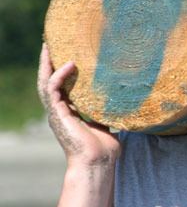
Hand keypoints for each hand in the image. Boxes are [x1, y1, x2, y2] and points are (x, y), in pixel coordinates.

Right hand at [38, 44, 119, 166]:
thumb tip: (121, 101)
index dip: (61, 71)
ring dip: (47, 64)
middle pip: (49, 81)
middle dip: (49, 63)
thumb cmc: (105, 149)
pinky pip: (53, 89)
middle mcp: (60, 111)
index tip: (67, 54)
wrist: (98, 163)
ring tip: (51, 46)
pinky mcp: (57, 114)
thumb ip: (106, 112)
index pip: (61, 87)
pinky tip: (69, 64)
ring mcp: (56, 112)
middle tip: (52, 43)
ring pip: (45, 82)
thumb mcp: (106, 124)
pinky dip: (59, 75)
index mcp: (70, 113)